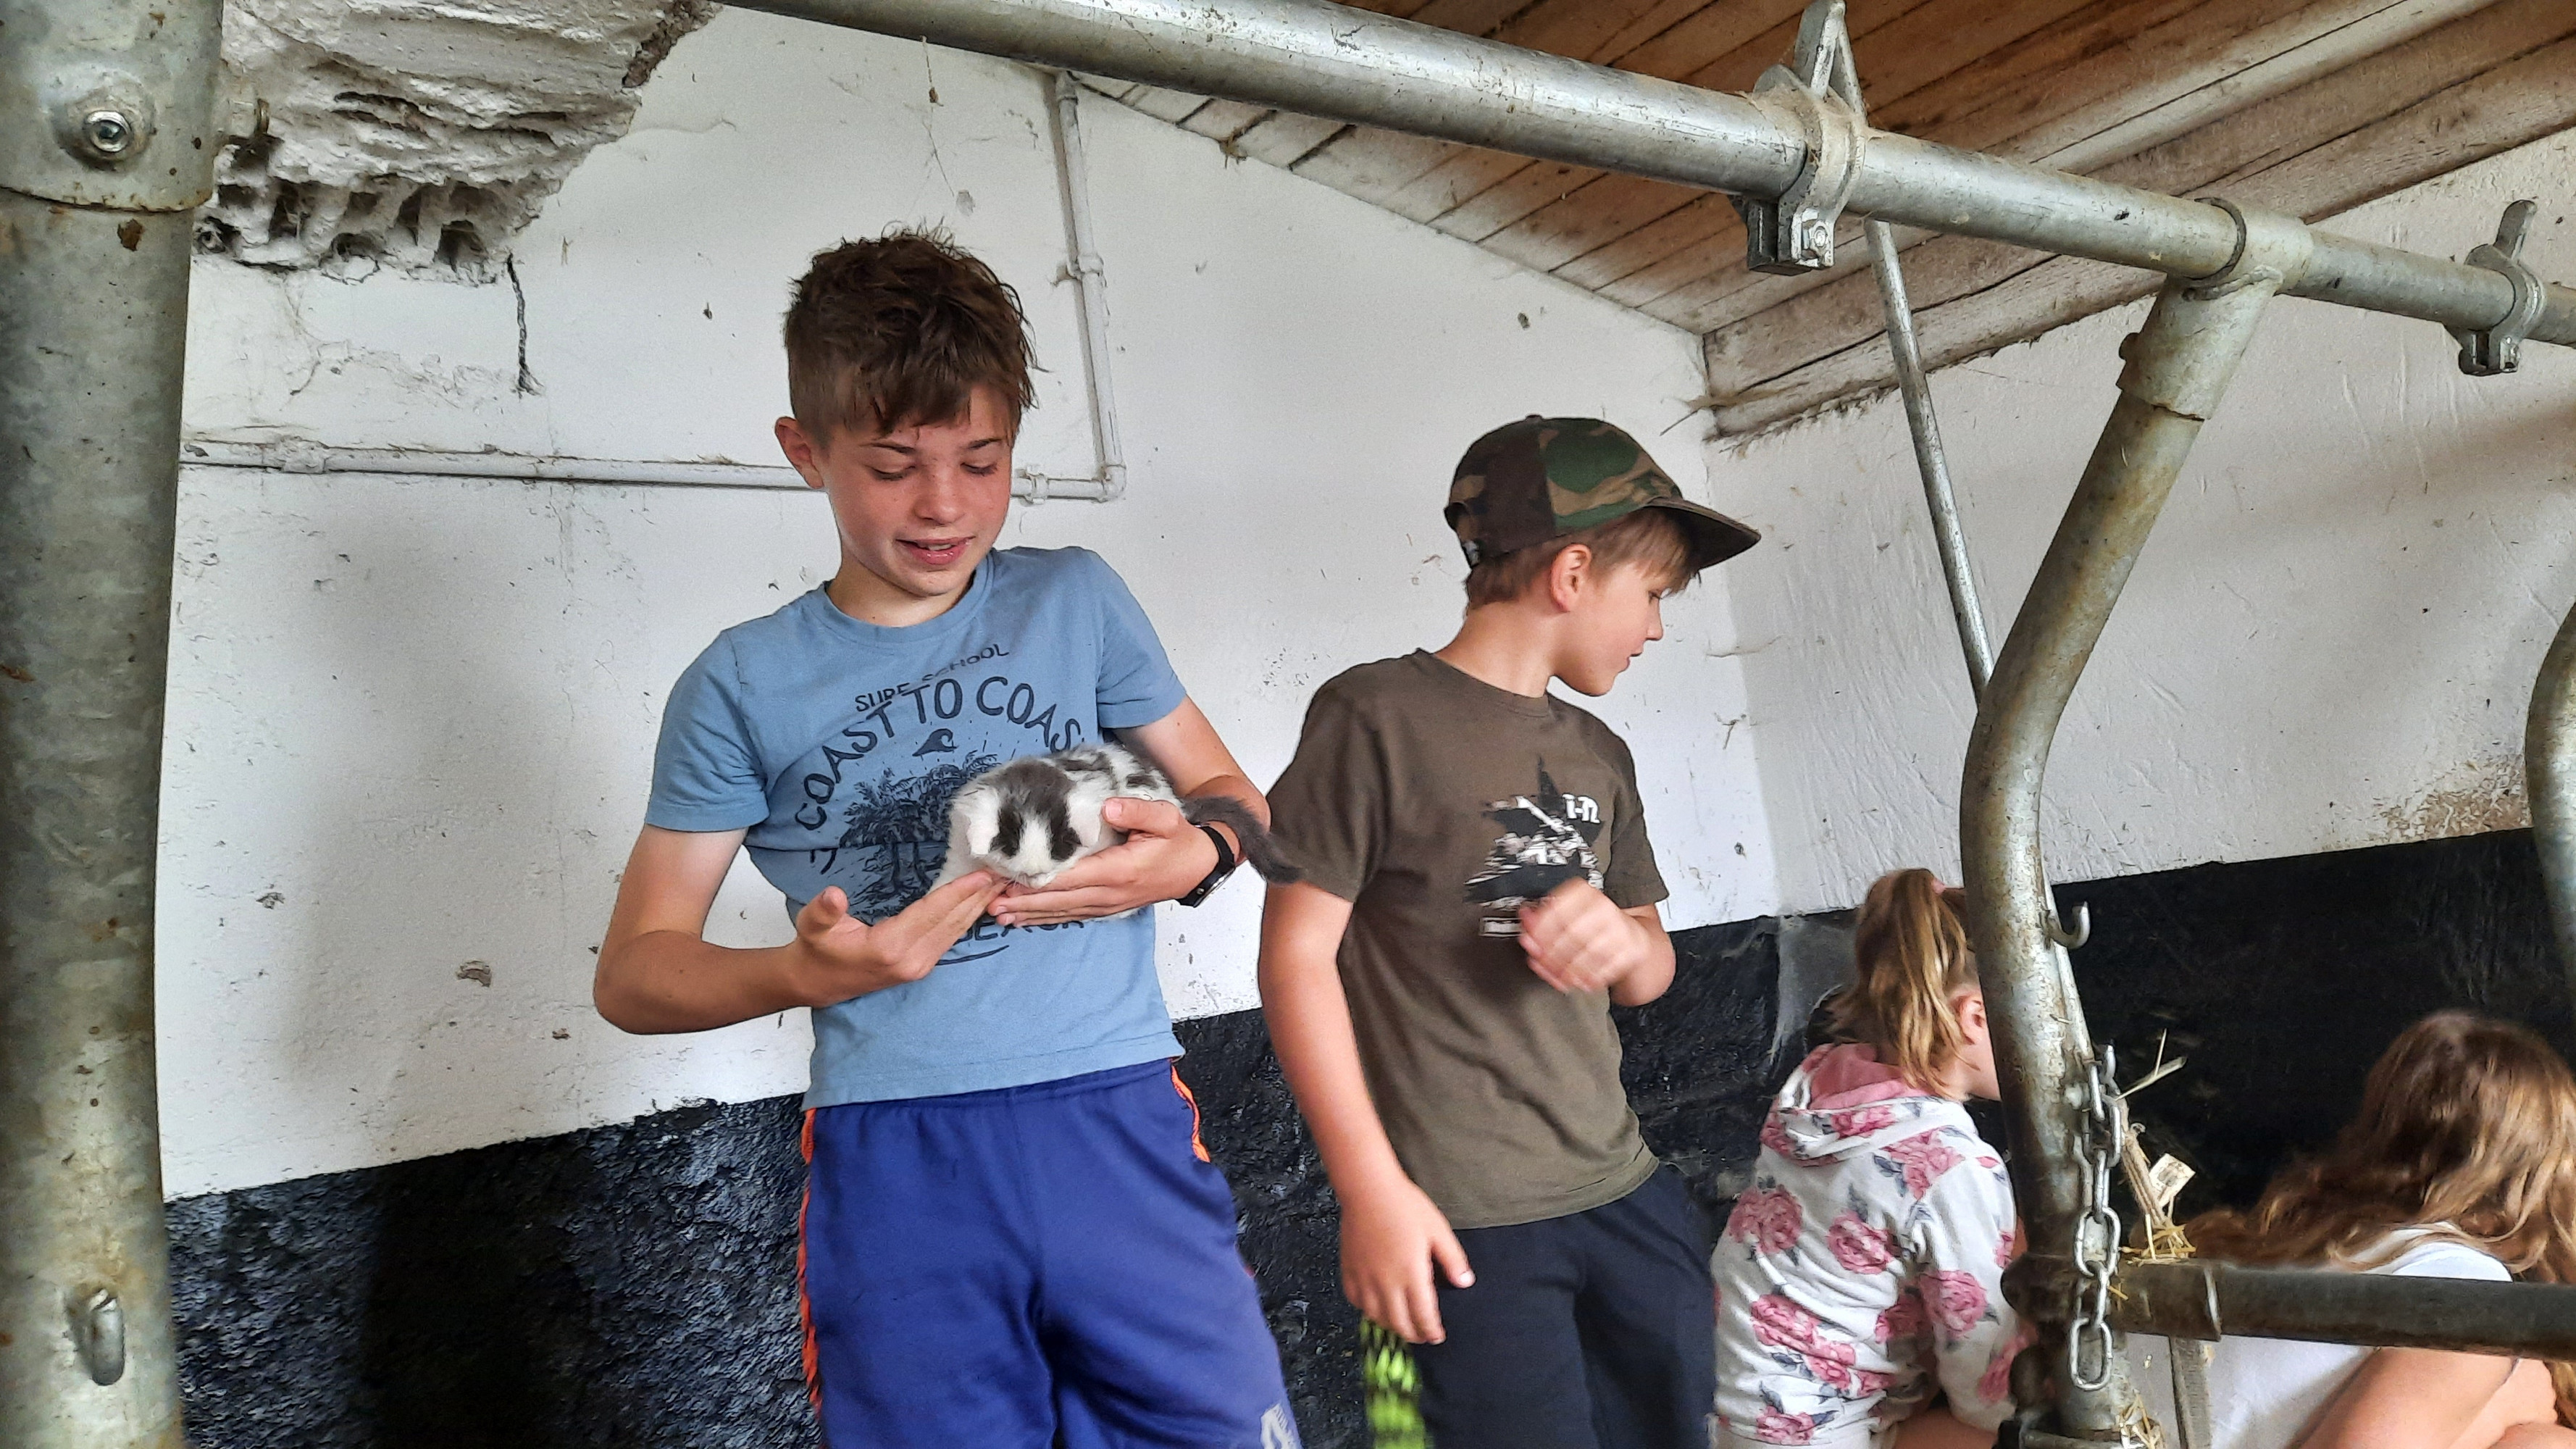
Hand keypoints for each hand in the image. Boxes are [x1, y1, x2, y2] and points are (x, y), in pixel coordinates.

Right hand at [786, 870, 1005, 1006]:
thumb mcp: (812, 925)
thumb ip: (824, 910)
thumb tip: (834, 895)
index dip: (958, 892)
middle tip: (1007, 871)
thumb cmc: (817, 949)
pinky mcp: (921, 966)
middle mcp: (912, 960)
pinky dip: (967, 918)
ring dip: (978, 907)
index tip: (984, 873)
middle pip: (953, 922)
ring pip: (956, 931)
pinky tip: (980, 903)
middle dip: (980, 896)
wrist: (817, 982)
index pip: (932, 913)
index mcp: (890, 947)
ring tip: (1001, 883)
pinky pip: (950, 938)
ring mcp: (919, 966)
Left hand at [990, 797, 1218, 925]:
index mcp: (1119, 870)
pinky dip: (1046, 917)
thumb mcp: (1165, 817)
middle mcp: (1110, 893)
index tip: (1006, 880)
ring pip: (1062, 911)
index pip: (1070, 877)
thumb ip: (1137, 811)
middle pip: (1058, 899)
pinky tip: (1025, 919)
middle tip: (988, 903)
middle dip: (1022, 901)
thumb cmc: (1178, 840)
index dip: (1037, 880)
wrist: (1197, 868)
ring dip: (1029, 913)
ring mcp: (1108, 904)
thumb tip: (1107, 808)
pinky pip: (1072, 914)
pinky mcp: (1107, 908)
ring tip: (997, 916)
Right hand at [1339, 1171, 1473, 1344]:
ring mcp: (1364, 1278)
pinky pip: (1356, 1301)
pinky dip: (1367, 1311)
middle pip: (1399, 1323)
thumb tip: (1465, 1282)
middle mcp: (1385, 1282)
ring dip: (1391, 1326)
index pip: (1423, 1316)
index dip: (1431, 1331)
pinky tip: (1376, 1308)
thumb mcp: (1438, 1230)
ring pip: (1376, 1317)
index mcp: (1411, 1274)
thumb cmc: (1405, 1206)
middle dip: (1413, 1335)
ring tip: (1402, 1325)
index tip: (1438, 1337)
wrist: (1368, 1188)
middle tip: (1423, 1336)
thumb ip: (1452, 1259)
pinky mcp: (1349, 1270)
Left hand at [1517, 880, 1651, 994]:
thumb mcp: (1567, 913)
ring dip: (1566, 970)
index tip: (1529, 940)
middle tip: (1540, 962)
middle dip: (1551, 953)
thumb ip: (1542, 918)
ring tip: (1556, 974)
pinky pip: (1605, 970)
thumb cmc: (1592, 923)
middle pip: (1573, 934)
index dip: (1541, 928)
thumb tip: (1525, 919)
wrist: (1630, 934)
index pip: (1560, 909)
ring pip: (1588, 954)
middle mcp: (1605, 909)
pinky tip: (1576, 980)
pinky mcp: (1630, 952)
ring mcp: (1621, 931)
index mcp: (1586, 893)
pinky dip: (1586, 979)